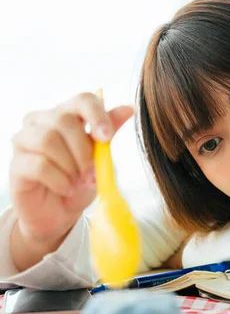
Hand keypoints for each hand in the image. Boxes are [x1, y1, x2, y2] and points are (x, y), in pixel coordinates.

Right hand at [9, 92, 133, 265]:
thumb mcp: (99, 157)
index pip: (82, 100)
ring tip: (78, 183)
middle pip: (64, 119)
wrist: (59, 213)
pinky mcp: (16, 164)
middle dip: (83, 150)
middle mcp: (42, 120)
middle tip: (92, 175)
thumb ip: (109, 131)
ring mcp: (25, 140)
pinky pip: (38, 164)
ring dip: (70, 165)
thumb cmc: (78, 181)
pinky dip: (59, 180)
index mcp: (67, 114)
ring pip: (48, 139)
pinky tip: (66, 188)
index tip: (107, 137)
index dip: (96, 114)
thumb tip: (129, 108)